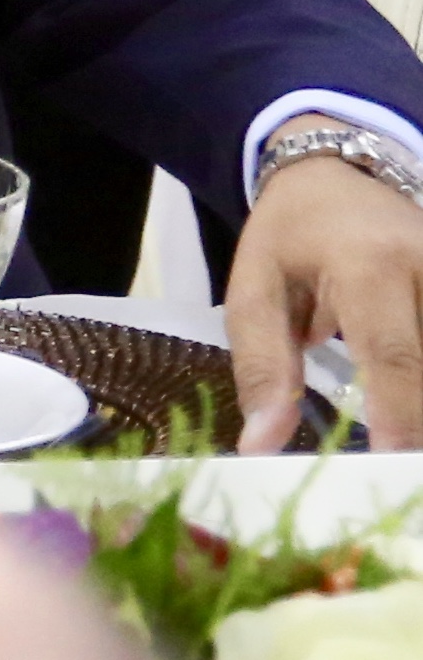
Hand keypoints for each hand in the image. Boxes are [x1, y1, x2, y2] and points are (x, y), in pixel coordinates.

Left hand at [226, 149, 422, 449]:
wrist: (336, 178)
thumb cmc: (289, 238)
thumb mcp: (254, 289)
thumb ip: (261, 366)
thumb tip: (261, 444)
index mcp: (370, 265)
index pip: (393, 353)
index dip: (401, 415)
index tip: (395, 466)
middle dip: (422, 425)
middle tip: (401, 482)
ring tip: (403, 459)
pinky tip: (413, 423)